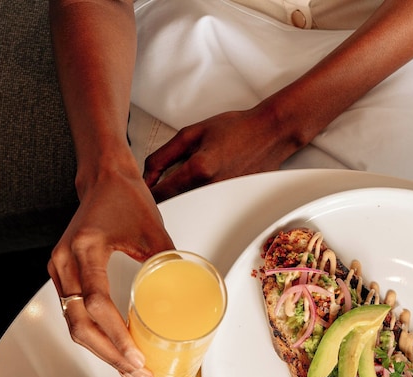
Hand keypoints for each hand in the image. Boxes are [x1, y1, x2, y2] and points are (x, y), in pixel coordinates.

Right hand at [48, 165, 174, 376]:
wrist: (102, 178)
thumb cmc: (124, 197)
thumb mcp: (153, 231)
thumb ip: (165, 266)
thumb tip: (183, 301)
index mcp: (86, 249)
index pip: (98, 304)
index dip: (116, 337)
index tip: (136, 358)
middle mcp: (65, 261)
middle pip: (80, 324)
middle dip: (110, 355)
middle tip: (138, 373)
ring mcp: (60, 270)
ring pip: (74, 325)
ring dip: (102, 352)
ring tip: (131, 370)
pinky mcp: (63, 276)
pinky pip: (75, 315)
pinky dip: (95, 337)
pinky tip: (116, 352)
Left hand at [144, 106, 298, 202]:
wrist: (268, 134)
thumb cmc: (234, 129)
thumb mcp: (192, 134)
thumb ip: (163, 156)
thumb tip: (146, 175)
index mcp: (198, 168)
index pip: (162, 193)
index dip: (148, 195)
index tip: (144, 193)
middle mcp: (211, 187)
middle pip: (176, 207)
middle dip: (164, 203)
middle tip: (158, 196)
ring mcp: (223, 198)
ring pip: (192, 212)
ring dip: (182, 205)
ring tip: (181, 192)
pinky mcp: (233, 203)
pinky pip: (209, 210)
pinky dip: (200, 204)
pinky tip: (203, 191)